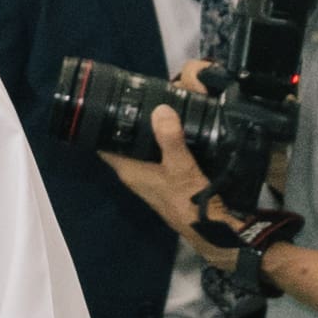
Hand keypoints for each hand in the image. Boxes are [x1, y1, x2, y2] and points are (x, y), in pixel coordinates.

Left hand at [103, 104, 228, 244]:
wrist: (213, 228)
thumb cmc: (189, 202)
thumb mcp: (180, 168)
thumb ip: (170, 139)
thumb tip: (160, 109)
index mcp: (129, 168)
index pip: (105, 141)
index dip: (104, 120)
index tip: (113, 98)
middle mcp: (138, 168)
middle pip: (130, 135)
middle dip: (141, 113)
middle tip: (152, 89)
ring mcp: (155, 170)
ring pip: (151, 138)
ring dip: (160, 120)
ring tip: (173, 94)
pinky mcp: (172, 171)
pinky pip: (168, 145)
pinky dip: (176, 131)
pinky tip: (186, 115)